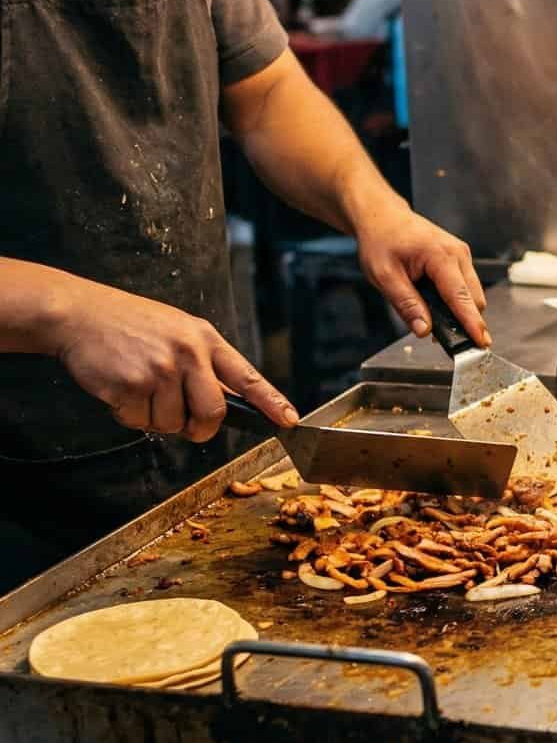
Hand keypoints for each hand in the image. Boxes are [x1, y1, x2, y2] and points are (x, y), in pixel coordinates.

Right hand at [52, 281, 297, 441]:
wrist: (80, 314)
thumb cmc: (131, 325)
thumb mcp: (179, 331)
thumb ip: (203, 364)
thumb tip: (220, 408)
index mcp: (205, 339)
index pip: (247, 377)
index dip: (271, 402)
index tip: (289, 421)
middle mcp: (189, 353)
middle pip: (212, 413)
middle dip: (199, 427)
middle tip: (183, 422)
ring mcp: (161, 369)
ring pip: (172, 423)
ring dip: (154, 418)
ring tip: (140, 386)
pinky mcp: (132, 385)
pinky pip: (140, 422)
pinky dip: (129, 415)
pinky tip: (121, 388)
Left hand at [355, 203, 488, 346]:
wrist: (383, 217)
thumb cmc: (381, 241)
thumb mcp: (384, 276)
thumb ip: (406, 304)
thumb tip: (424, 330)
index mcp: (440, 256)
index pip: (460, 297)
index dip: (472, 322)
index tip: (481, 342)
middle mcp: (458, 253)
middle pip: (474, 298)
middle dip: (466, 321)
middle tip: (447, 341)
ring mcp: (462, 254)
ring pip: (473, 293)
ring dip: (460, 311)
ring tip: (434, 320)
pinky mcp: (460, 258)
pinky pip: (466, 285)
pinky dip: (456, 300)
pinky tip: (436, 304)